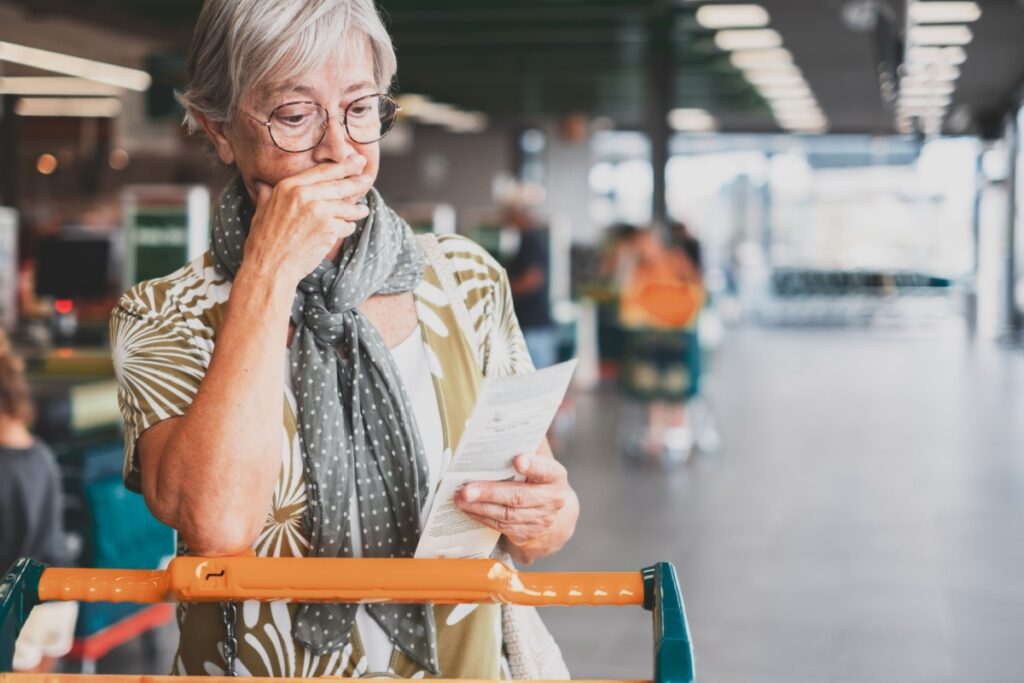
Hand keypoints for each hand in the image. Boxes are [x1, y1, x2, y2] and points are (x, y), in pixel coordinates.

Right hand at [244, 158, 373, 283]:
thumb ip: (267, 194)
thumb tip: (261, 184)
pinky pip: (346, 226)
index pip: (322, 171)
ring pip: (346, 207)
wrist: (270, 266)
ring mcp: (319, 211)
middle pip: (339, 185)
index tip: (356, 161)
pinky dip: (348, 227)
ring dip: (357, 210)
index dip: (342, 165)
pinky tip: (348, 228)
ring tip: (363, 210)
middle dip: (356, 181)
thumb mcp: (262, 210)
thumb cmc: (263, 241)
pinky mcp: (329, 229)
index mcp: (289, 186)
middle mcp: (305, 195)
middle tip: (367, 177)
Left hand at [455, 453, 574, 563]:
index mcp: (555, 476)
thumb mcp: (538, 461)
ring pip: (506, 514)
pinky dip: (481, 516)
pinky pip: (500, 526)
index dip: (533, 465)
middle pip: (519, 496)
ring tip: (460, 498)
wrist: (550, 511)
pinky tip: (467, 508)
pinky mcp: (525, 533)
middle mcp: (551, 499)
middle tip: (467, 490)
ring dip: (480, 507)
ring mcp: (539, 519)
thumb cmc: (537, 477)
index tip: (518, 460)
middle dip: (490, 493)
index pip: (546, 470)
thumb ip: (524, 447)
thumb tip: (498, 430)